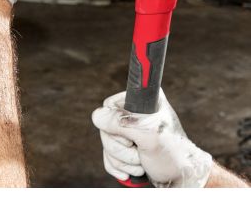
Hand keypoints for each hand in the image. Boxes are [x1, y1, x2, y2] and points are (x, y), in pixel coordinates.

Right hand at [91, 90, 212, 186]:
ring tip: (143, 162)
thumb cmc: (173, 155)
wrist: (184, 179)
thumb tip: (97, 117)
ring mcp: (129, 133)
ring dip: (123, 160)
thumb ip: (121, 123)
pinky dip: (119, 168)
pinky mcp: (126, 149)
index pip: (109, 106)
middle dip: (122, 148)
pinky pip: (108, 158)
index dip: (116, 125)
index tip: (133, 135)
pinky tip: (134, 170)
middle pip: (105, 129)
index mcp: (142, 102)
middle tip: (141, 151)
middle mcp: (134, 114)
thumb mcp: (148, 136)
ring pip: (106, 145)